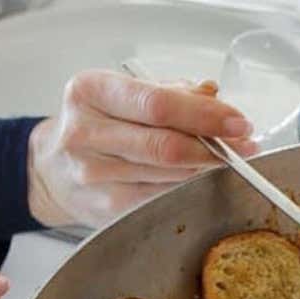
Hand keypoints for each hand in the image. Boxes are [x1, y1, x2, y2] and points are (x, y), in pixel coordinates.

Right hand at [28, 70, 256, 227]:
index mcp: (91, 91)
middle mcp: (85, 132)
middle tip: (245, 145)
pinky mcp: (106, 206)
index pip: (158, 105)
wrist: (54, 167)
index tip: (238, 122)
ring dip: (208, 169)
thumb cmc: (99, 124)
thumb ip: (172, 93)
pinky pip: (163, 198)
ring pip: (170, 176)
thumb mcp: (125, 94)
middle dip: (215, 147)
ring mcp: (94, 173)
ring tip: (230, 159)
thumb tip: (214, 97)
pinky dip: (189, 188)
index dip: (205, 116)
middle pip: (167, 146)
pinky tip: (202, 179)